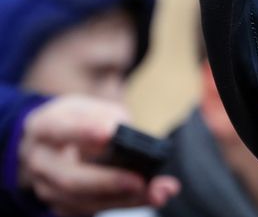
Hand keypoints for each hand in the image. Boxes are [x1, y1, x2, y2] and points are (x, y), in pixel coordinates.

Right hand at [17, 95, 179, 216]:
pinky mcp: (64, 205)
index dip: (83, 132)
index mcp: (44, 127)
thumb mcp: (91, 107)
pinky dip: (126, 203)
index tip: (108, 135)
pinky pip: (93, 210)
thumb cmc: (80, 121)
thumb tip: (122, 136)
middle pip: (70, 178)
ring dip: (124, 199)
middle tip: (140, 181)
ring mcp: (48, 188)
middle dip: (108, 181)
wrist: (57, 143)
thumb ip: (107, 118)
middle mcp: (41, 162)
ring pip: (83, 201)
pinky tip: (152, 196)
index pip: (59, 129)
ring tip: (159, 192)